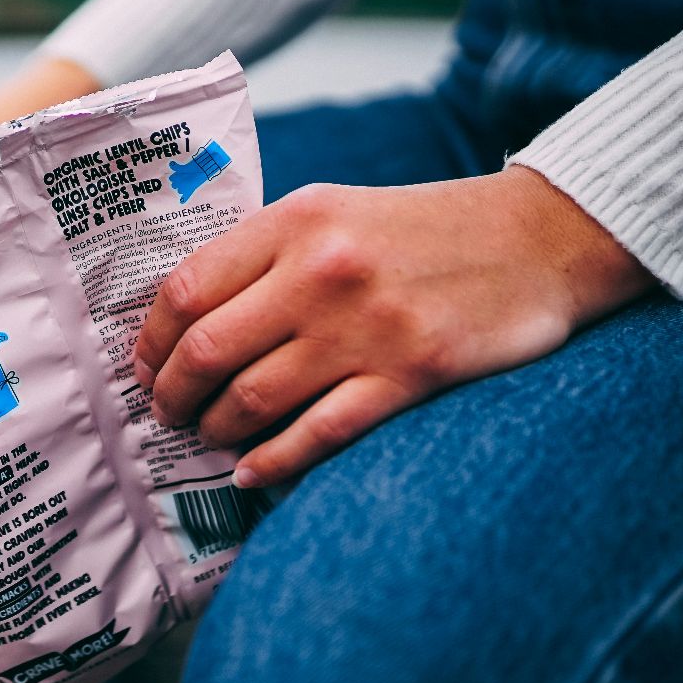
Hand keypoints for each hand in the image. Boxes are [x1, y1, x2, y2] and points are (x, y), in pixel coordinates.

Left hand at [131, 167, 656, 487]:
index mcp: (295, 222)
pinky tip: (252, 471)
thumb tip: (183, 322)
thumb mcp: (333, 211)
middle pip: (207, 352)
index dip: (151, 341)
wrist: (538, 238)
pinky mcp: (410, 375)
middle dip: (172, 395)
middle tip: (167, 414)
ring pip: (252, 400)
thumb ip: (262, 254)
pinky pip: (316, 435)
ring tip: (212, 436)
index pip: (186, 290)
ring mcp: (366, 328)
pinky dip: (272, 462)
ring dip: (217, 430)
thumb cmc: (420, 231)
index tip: (144, 368)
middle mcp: (322, 272)